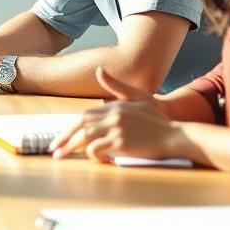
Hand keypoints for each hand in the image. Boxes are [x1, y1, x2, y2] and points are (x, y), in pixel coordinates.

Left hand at [50, 67, 183, 161]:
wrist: (176, 136)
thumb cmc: (158, 120)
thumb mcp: (138, 98)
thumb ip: (117, 86)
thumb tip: (99, 70)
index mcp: (115, 105)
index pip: (85, 115)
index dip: (71, 127)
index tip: (61, 137)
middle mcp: (113, 114)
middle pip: (80, 125)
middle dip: (64, 137)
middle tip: (53, 148)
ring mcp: (116, 128)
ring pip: (84, 137)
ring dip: (70, 147)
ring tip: (60, 156)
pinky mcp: (120, 143)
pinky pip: (96, 149)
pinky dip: (91, 155)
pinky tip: (91, 159)